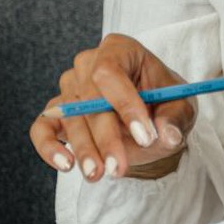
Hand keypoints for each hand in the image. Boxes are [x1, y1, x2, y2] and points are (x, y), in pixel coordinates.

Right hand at [29, 34, 195, 182]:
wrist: (149, 122)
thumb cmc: (164, 105)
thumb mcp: (181, 108)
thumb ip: (175, 119)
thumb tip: (167, 134)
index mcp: (121, 50)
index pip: (110, 71)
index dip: (125, 104)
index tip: (145, 135)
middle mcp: (89, 64)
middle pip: (88, 98)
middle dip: (105, 136)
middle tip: (120, 166)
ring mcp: (69, 88)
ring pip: (70, 118)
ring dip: (84, 149)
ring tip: (100, 174)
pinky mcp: (56, 114)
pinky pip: (42, 128)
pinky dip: (49, 147)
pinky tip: (66, 164)